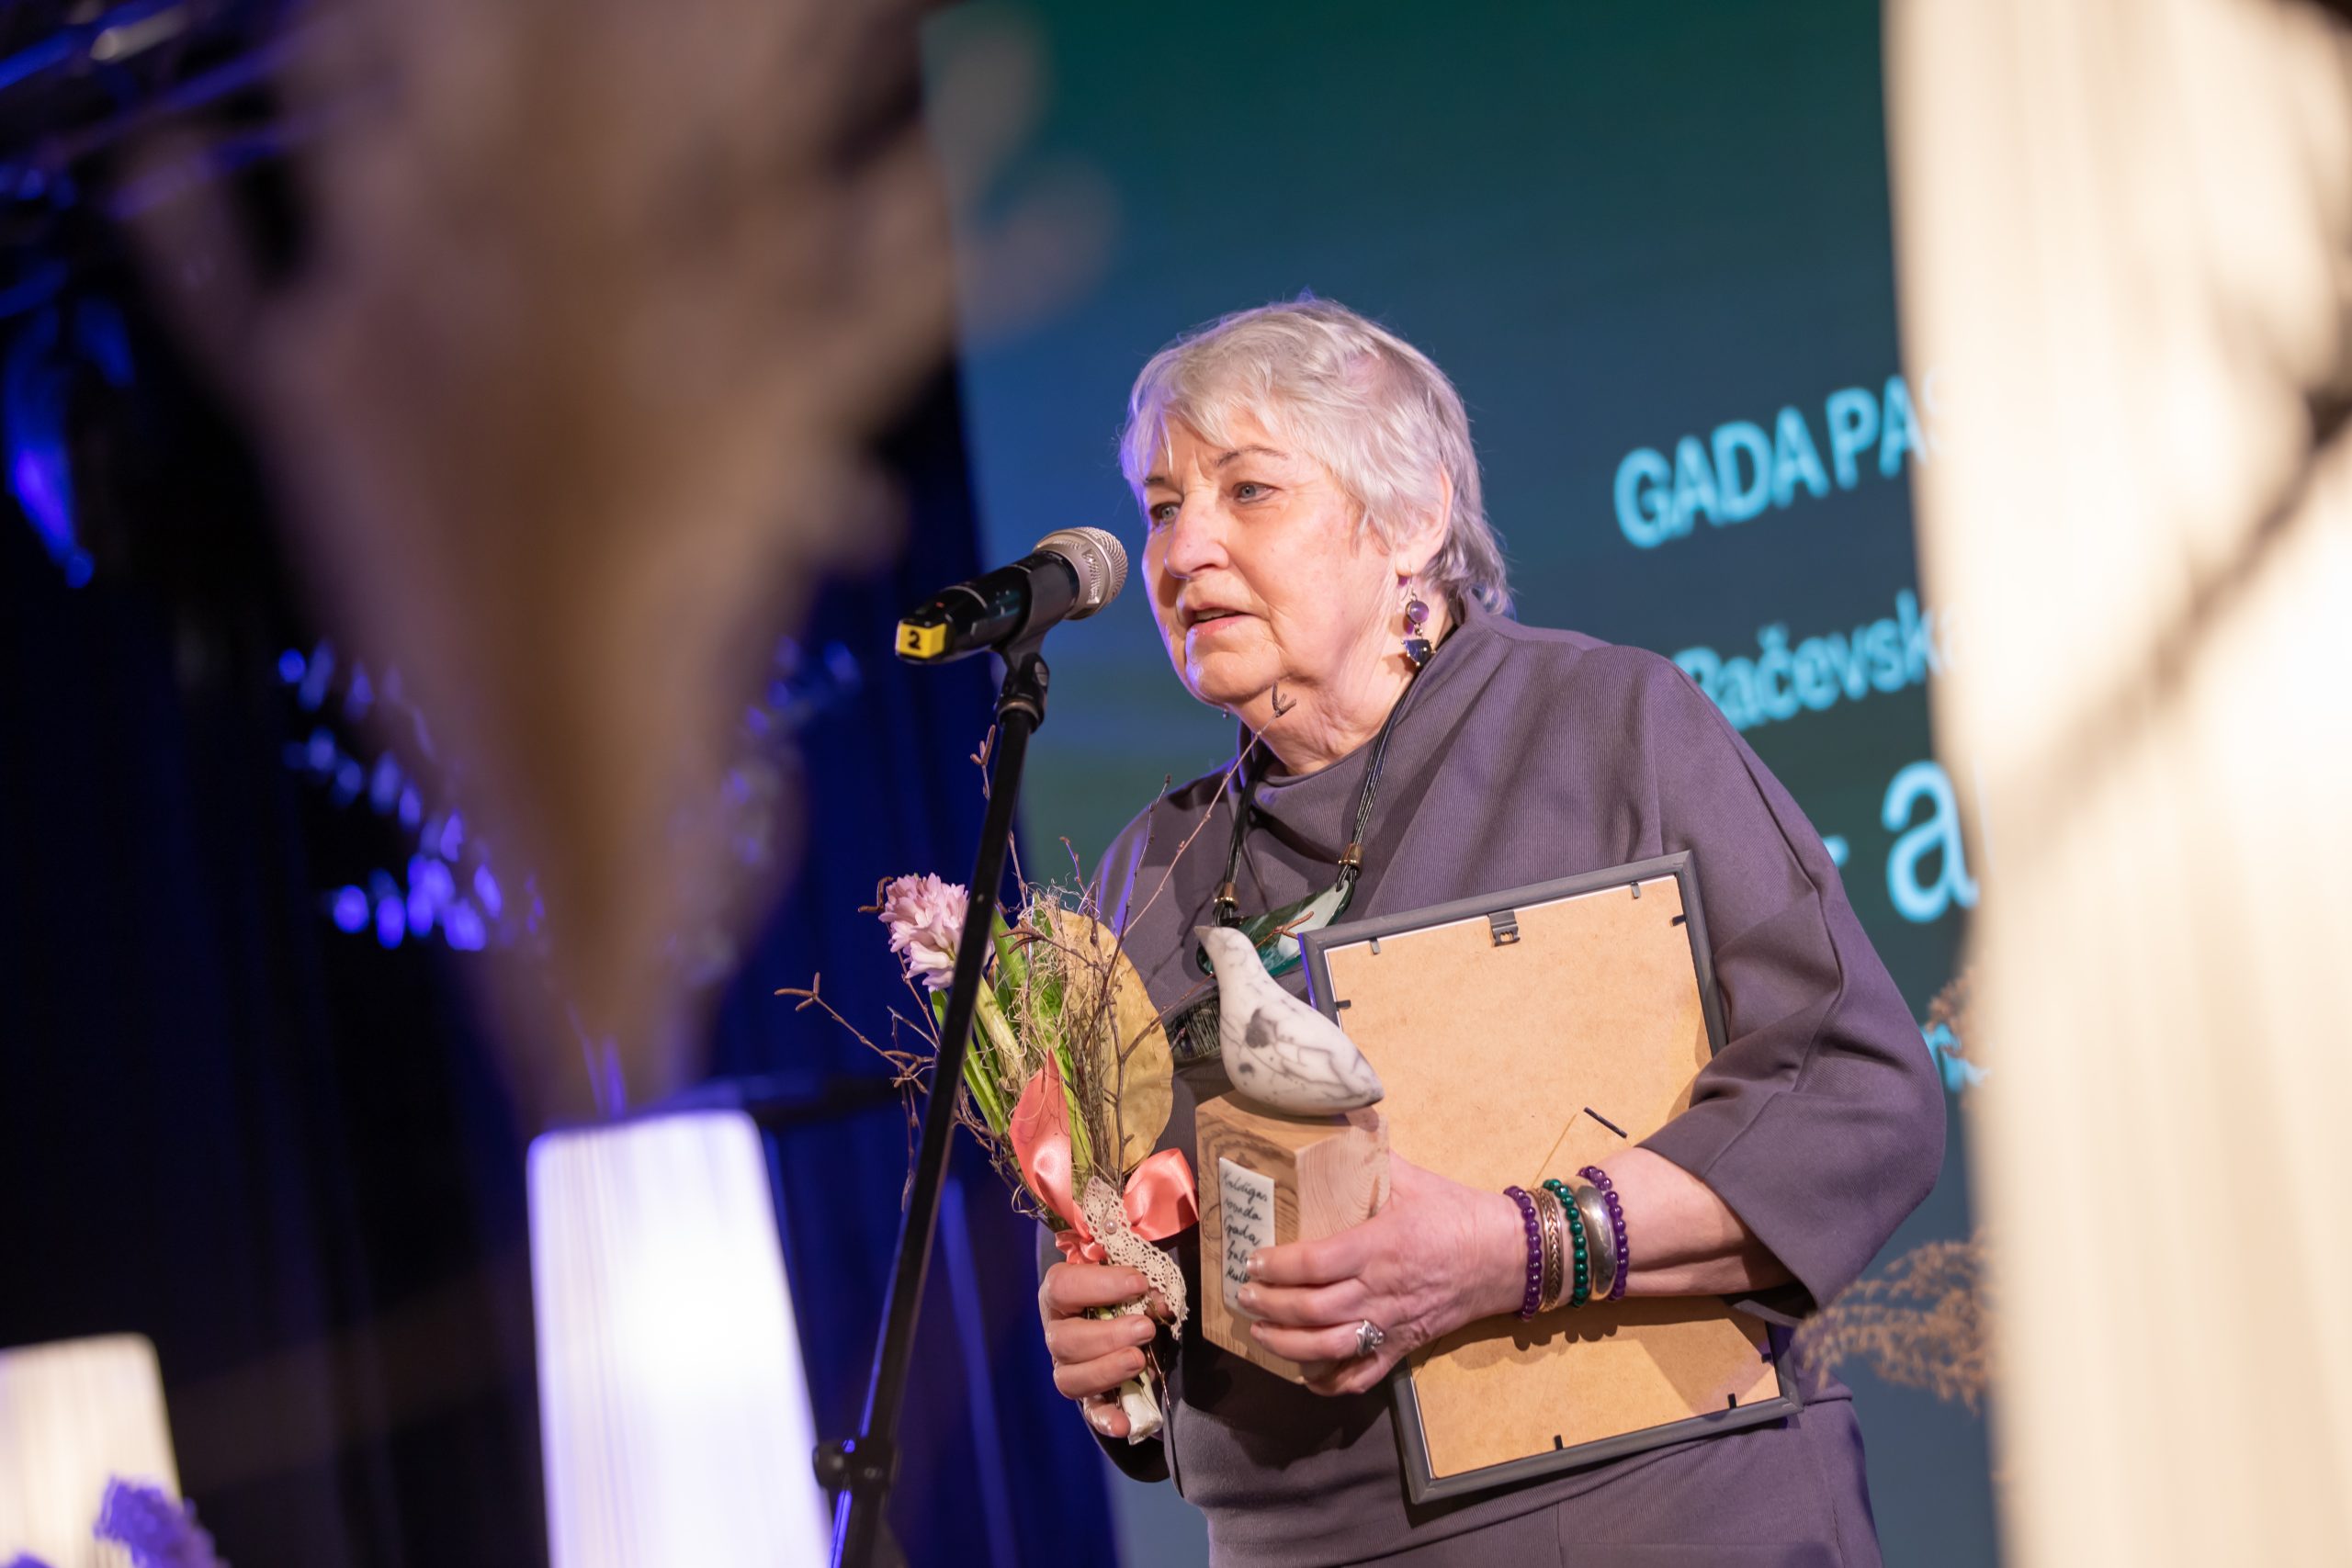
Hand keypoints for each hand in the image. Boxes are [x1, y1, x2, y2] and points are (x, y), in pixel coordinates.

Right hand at [1038, 1260, 1163, 1439]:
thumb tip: (1156, 1297)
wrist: (1127, 1317)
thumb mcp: (1129, 1275)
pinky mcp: (1089, 1395)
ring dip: (1107, 1371)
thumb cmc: (1123, 1288)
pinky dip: (1106, 1419)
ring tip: (1139, 1361)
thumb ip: (1138, 1276)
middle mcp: (1058, 1332)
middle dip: (1107, 1335)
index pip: (1062, 1286)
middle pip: (1063, 1339)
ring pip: (1070, 1378)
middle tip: (1145, 1328)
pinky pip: (1091, 1411)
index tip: (1138, 1283)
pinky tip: (1124, 1424)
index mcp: (1060, 1294)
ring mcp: (1070, 1367)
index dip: (1099, 1284)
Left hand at [1237, 1155, 1523, 1395]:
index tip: (1253, 1259)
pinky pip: (1363, 1375)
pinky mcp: (1405, 1346)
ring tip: (1260, 1331)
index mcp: (1379, 1246)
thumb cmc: (1455, 1213)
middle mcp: (1380, 1291)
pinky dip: (1330, 1382)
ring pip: (1329, 1348)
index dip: (1277, 1267)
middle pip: (1311, 1310)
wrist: (1506, 1255)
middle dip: (1269, 1305)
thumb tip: (1337, 1118)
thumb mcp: (1411, 1176)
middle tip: (1244, 1295)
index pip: (1314, 1264)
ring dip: (1286, 1345)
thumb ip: (1370, 1155)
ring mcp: (1392, 1324)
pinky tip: (1306, 1374)